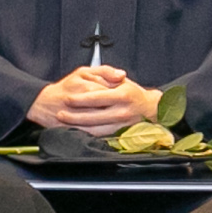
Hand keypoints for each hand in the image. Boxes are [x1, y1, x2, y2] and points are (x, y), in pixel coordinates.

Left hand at [28, 65, 156, 135]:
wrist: (152, 110)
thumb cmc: (134, 93)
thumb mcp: (123, 80)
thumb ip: (108, 76)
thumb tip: (93, 79)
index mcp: (122, 95)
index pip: (97, 98)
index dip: (80, 100)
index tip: (67, 99)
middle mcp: (122, 112)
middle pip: (93, 116)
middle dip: (74, 116)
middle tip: (60, 114)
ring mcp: (121, 125)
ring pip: (95, 129)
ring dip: (78, 127)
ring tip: (65, 123)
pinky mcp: (120, 134)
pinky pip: (101, 136)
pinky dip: (87, 134)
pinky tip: (77, 130)